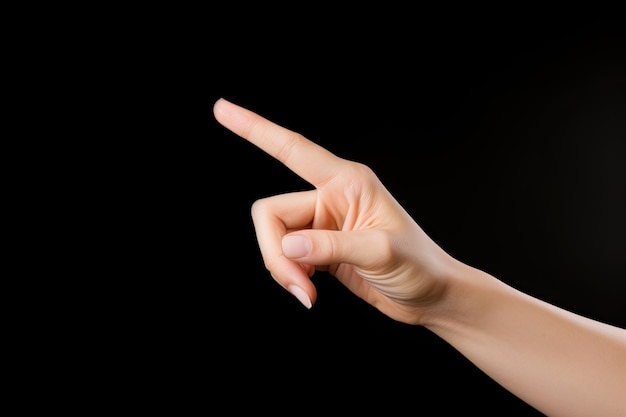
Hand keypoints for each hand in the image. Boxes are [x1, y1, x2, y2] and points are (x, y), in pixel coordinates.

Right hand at [214, 98, 461, 322]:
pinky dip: (288, 276)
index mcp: (347, 181)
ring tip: (308, 292)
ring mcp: (321, 224)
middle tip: (299, 283)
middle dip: (275, 253)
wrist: (430, 296)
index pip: (292, 150)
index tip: (221, 110)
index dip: (255, 129)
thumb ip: (331, 247)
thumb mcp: (380, 252)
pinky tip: (309, 290)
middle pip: (271, 213)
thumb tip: (287, 246)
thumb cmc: (419, 265)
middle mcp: (329, 197)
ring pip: (273, 237)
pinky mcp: (317, 249)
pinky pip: (282, 256)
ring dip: (282, 269)